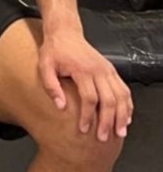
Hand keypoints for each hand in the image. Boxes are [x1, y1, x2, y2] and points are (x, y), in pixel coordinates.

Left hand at [37, 26, 132, 141]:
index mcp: (83, 70)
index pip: (89, 98)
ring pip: (121, 96)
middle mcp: (99, 70)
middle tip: (102, 137)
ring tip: (119, 132)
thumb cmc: (54, 51)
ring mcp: (108, 70)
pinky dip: (127, 105)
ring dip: (122, 116)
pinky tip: (125, 117)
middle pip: (109, 100)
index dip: (87, 116)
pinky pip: (124, 90)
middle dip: (106, 121)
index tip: (83, 130)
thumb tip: (60, 106)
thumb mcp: (44, 66)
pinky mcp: (111, 71)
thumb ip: (51, 86)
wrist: (65, 33)